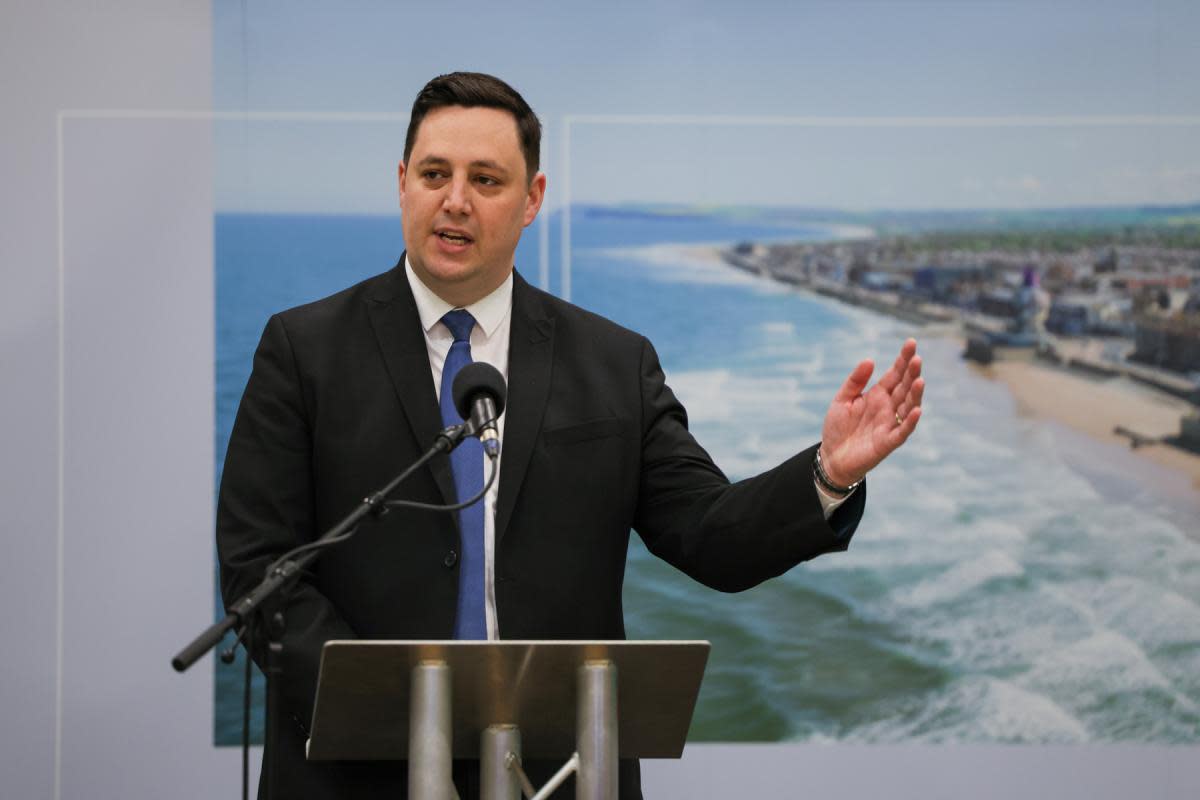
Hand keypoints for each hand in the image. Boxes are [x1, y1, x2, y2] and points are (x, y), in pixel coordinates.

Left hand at [819, 338, 923, 486]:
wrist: (831, 456)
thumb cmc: (838, 427)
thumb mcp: (842, 399)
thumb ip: (855, 381)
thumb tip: (869, 360)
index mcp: (878, 394)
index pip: (895, 374)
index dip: (903, 359)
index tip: (911, 342)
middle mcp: (888, 407)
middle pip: (904, 387)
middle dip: (911, 373)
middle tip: (917, 358)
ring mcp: (890, 424)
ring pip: (908, 406)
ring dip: (915, 394)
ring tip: (920, 380)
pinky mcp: (888, 441)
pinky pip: (902, 430)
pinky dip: (910, 421)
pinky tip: (917, 410)